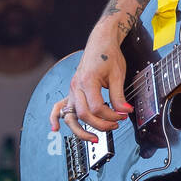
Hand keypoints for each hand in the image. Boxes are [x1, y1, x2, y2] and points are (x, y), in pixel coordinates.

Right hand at [49, 23, 133, 142]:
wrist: (100, 41)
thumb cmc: (108, 54)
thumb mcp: (117, 75)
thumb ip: (119, 96)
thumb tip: (124, 111)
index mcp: (87, 80)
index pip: (97, 107)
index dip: (112, 115)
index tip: (122, 115)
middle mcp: (76, 86)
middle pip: (84, 114)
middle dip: (101, 124)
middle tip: (115, 125)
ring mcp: (72, 89)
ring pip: (71, 116)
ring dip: (82, 130)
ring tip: (94, 138)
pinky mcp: (72, 91)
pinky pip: (59, 107)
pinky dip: (56, 118)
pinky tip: (55, 128)